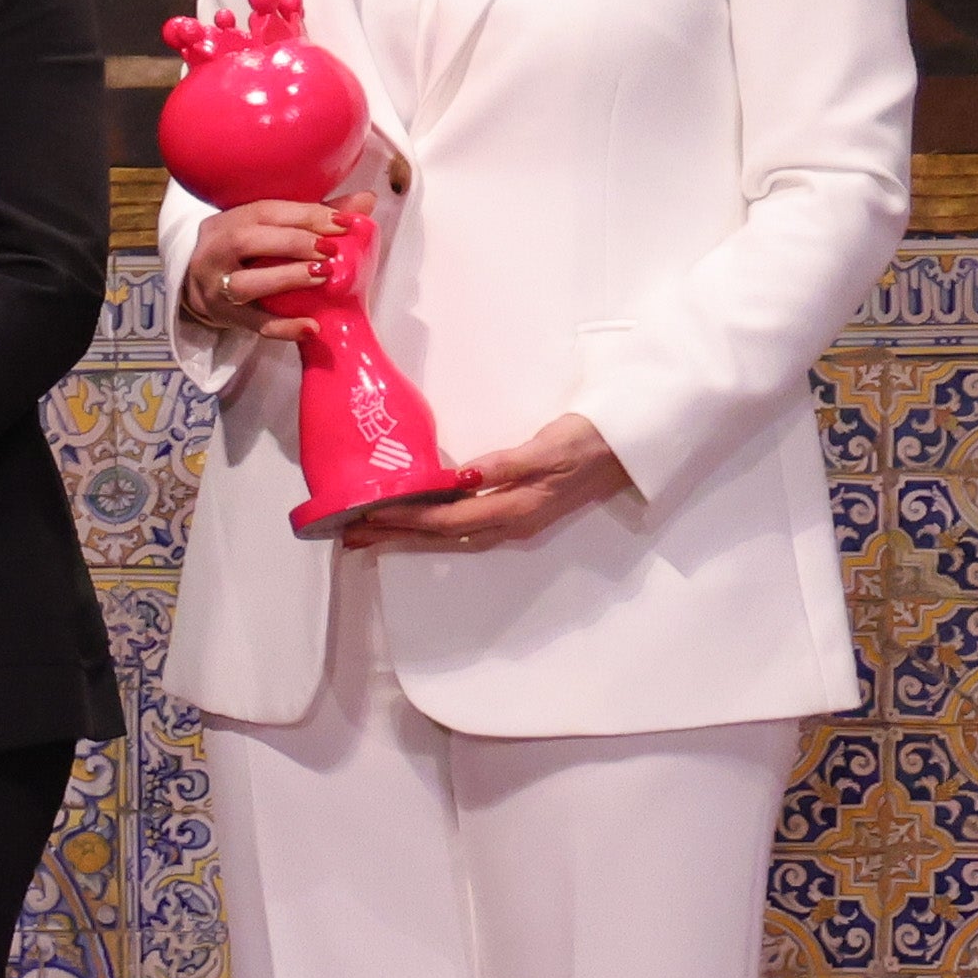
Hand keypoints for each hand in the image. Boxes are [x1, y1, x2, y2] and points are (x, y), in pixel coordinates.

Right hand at [178, 194, 351, 343]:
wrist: (199, 287)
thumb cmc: (244, 253)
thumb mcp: (268, 229)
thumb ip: (315, 216)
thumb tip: (365, 200)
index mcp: (226, 222)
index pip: (263, 211)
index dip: (305, 215)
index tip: (342, 223)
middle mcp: (214, 252)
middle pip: (243, 242)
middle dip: (292, 243)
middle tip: (329, 250)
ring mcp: (214, 287)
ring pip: (243, 284)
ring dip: (286, 278)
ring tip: (322, 278)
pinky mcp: (225, 318)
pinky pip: (253, 324)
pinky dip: (283, 327)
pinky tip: (311, 326)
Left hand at [325, 409, 622, 557]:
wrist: (628, 447)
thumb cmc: (589, 441)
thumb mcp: (549, 448)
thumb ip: (508, 464)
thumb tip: (464, 478)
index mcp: (517, 509)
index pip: (450, 520)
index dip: (408, 520)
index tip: (368, 515)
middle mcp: (512, 522)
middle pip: (443, 535)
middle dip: (396, 536)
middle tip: (348, 535)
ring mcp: (515, 520)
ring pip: (451, 534)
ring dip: (410, 534)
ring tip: (368, 533)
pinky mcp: (516, 510)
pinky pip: (464, 525)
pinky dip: (433, 526)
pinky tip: (414, 520)